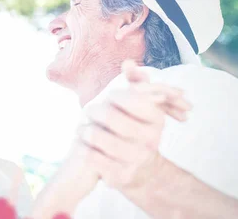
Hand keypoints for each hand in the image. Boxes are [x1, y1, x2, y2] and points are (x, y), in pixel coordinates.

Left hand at [70, 60, 191, 192]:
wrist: (141, 172)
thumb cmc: (137, 131)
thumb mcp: (143, 108)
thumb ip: (137, 82)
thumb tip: (128, 62)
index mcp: (156, 121)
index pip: (129, 98)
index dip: (115, 96)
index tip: (108, 97)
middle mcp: (149, 141)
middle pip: (110, 117)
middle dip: (94, 112)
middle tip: (87, 112)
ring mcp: (135, 159)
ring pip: (98, 137)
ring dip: (86, 131)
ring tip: (81, 129)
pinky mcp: (119, 175)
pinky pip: (92, 157)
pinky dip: (83, 150)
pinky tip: (82, 146)